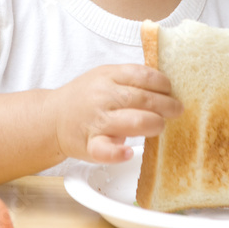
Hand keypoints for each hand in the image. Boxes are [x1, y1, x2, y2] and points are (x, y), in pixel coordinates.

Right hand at [51, 63, 182, 164]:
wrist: (51, 117)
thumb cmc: (84, 97)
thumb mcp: (103, 76)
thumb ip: (128, 78)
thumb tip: (164, 83)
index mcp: (107, 76)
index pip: (141, 75)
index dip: (162, 82)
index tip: (171, 89)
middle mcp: (102, 96)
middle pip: (141, 98)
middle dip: (165, 105)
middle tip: (177, 110)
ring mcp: (96, 121)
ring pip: (131, 121)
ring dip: (153, 124)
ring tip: (160, 126)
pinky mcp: (90, 145)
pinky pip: (104, 150)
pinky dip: (117, 153)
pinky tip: (129, 152)